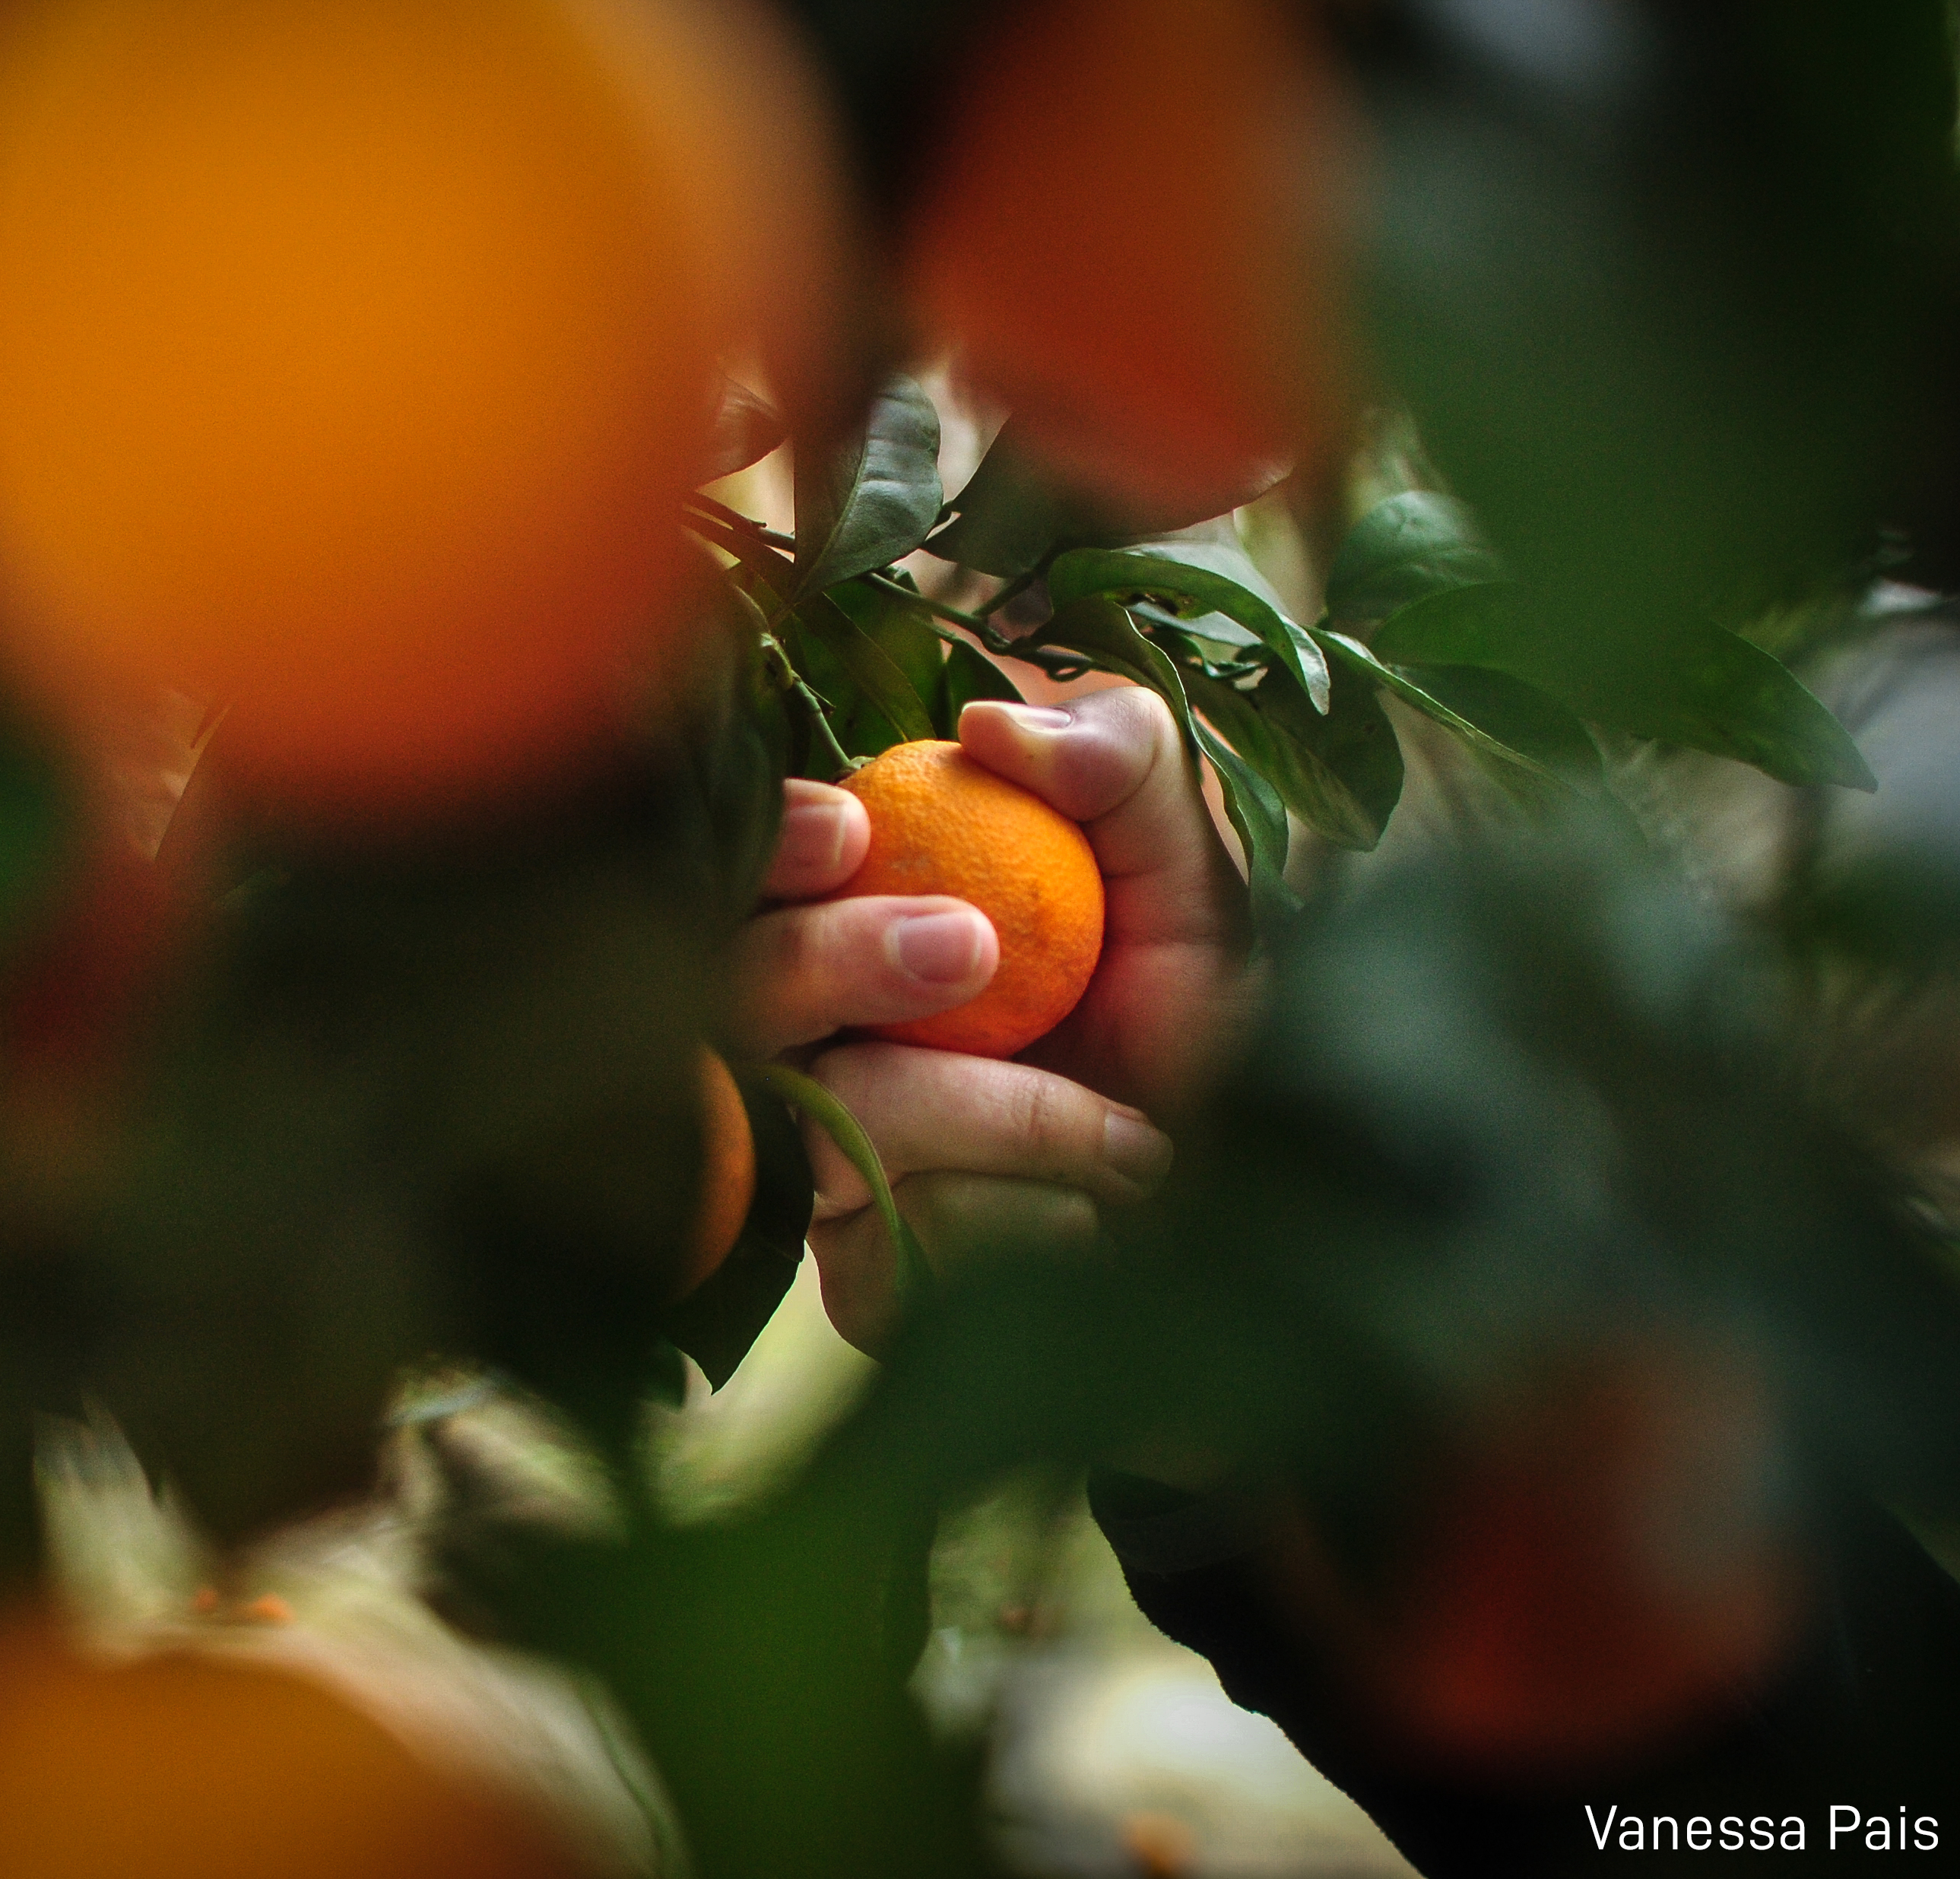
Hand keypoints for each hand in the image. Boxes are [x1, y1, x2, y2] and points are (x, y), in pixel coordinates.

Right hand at [731, 682, 1249, 1353]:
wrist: (1270, 1230)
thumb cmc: (1213, 1041)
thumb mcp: (1191, 882)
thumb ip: (1121, 762)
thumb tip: (983, 721)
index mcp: (862, 925)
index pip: (759, 870)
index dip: (773, 845)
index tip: (846, 831)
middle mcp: (814, 1042)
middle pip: (736, 989)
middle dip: (831, 958)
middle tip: (970, 950)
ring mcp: (821, 1170)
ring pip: (828, 1118)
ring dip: (998, 1114)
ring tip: (1135, 1142)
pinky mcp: (850, 1284)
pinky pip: (887, 1238)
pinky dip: (1014, 1219)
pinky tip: (1090, 1225)